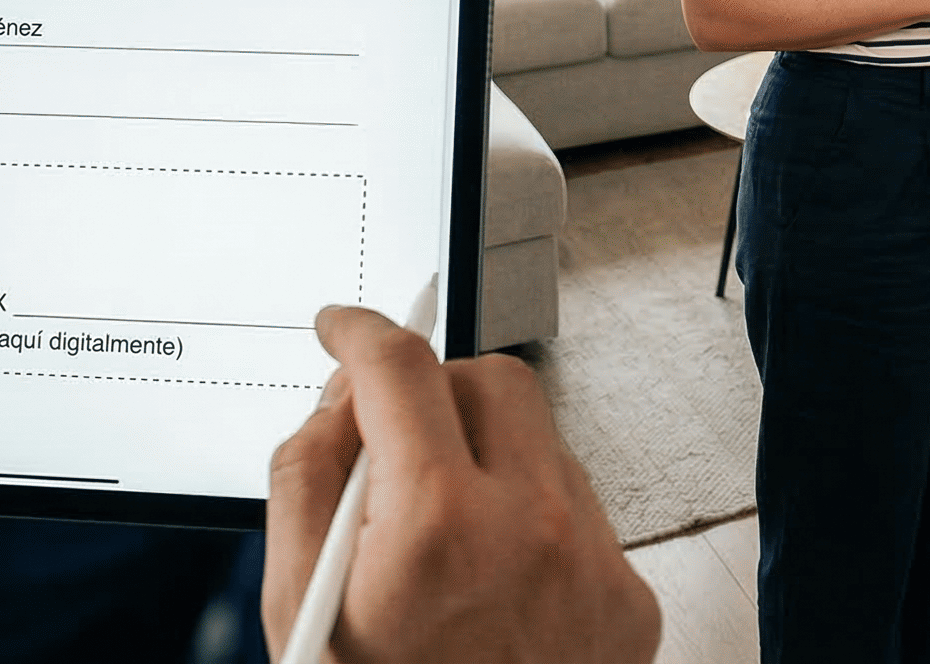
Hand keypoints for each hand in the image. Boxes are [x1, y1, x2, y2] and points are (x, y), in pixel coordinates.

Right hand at [265, 307, 657, 663]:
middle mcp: (530, 531)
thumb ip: (307, 475)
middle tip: (391, 440)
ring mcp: (593, 566)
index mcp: (435, 527)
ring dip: (486, 460)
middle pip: (489, 381)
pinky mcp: (631, 602)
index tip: (346, 327)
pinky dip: (529, 524)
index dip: (361, 330)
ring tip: (440, 540)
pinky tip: (492, 585)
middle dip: (433, 393)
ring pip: (542, 444)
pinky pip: (579, 514)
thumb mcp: (299, 602)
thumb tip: (341, 398)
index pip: (401, 368)